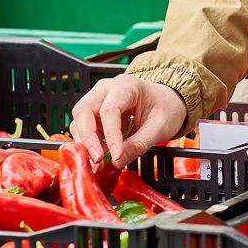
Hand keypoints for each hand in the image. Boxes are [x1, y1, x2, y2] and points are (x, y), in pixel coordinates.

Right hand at [70, 75, 186, 166]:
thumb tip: (116, 161)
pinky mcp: (95, 113)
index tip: (115, 155)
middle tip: (97, 160)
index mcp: (127, 85)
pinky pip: (83, 128)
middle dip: (87, 138)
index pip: (110, 109)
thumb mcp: (160, 127)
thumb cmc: (166, 108)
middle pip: (84, 110)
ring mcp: (98, 99)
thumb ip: (138, 144)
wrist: (167, 101)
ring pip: (79, 120)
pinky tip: (100, 156)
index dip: (110, 134)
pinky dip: (88, 143)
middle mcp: (106, 88)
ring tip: (100, 162)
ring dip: (85, 143)